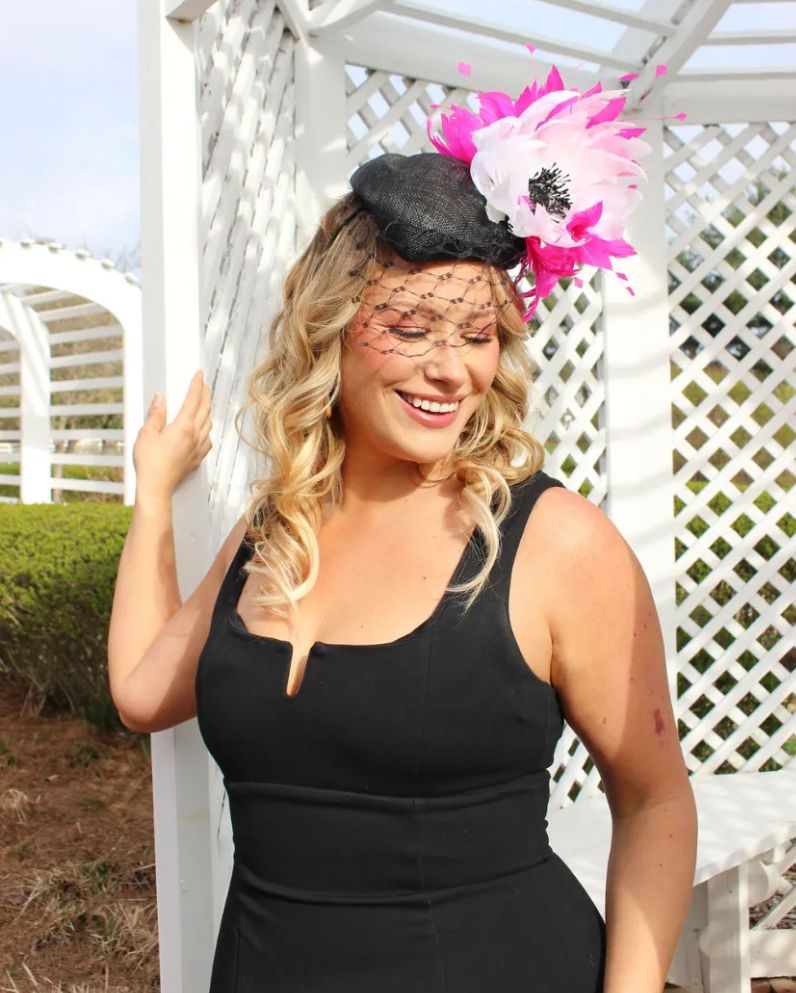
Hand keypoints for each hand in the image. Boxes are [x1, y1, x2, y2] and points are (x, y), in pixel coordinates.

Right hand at [133, 370, 212, 504]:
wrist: (157, 488)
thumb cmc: (149, 463)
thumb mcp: (146, 434)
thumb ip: (155, 414)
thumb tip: (160, 398)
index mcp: (183, 427)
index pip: (193, 399)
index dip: (197, 385)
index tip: (199, 374)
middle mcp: (195, 436)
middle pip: (205, 410)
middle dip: (205, 394)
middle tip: (203, 385)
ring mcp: (198, 448)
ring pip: (208, 425)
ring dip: (207, 412)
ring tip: (203, 405)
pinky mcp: (197, 459)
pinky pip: (207, 440)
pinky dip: (206, 430)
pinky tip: (202, 431)